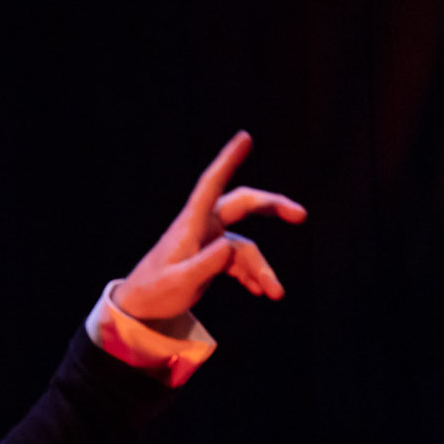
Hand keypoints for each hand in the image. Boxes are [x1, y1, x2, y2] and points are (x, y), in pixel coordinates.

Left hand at [114, 131, 307, 320]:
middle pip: (242, 204)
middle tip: (301, 215)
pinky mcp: (213, 256)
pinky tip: (261, 291)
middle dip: (272, 207)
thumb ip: (204, 265)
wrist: (142, 306)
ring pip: (245, 246)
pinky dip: (252, 274)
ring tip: (275, 294)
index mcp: (191, 223)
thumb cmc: (156, 292)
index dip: (229, 160)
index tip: (245, 138)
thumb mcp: (180, 283)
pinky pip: (240, 259)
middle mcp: (203, 226)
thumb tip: (229, 248)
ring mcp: (210, 240)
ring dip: (262, 268)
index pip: (211, 184)